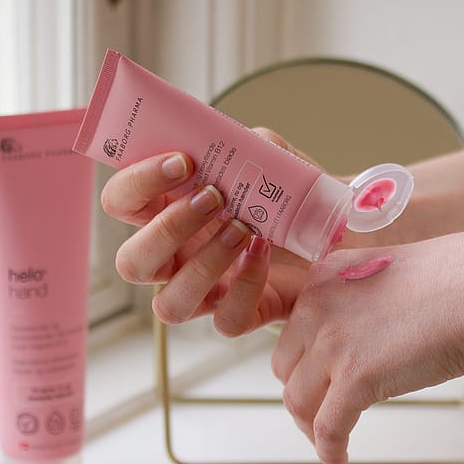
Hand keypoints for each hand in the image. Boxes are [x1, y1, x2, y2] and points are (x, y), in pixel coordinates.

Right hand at [99, 131, 316, 332]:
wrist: (342, 228)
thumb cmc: (293, 194)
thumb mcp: (269, 157)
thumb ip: (245, 146)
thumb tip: (232, 143)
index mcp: (167, 211)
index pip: (121, 202)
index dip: (137, 182)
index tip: (182, 161)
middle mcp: (177, 257)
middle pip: (132, 263)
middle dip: (166, 229)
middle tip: (212, 197)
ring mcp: (207, 291)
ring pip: (170, 304)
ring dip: (203, 264)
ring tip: (241, 228)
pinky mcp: (244, 314)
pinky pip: (227, 320)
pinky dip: (245, 285)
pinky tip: (263, 252)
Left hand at [272, 231, 463, 463]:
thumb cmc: (463, 279)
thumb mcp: (392, 276)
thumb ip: (365, 303)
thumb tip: (366, 340)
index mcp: (325, 276)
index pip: (294, 331)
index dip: (305, 365)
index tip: (319, 384)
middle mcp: (317, 306)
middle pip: (287, 368)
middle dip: (305, 395)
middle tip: (326, 416)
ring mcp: (333, 343)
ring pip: (298, 401)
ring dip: (311, 428)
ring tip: (331, 445)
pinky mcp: (356, 378)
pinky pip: (327, 428)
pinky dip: (328, 451)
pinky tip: (338, 462)